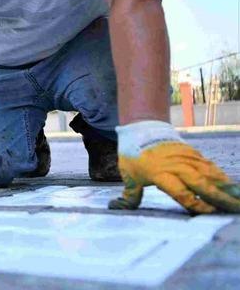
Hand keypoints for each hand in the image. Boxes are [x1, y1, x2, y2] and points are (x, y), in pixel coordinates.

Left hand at [109, 121, 239, 213]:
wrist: (142, 128)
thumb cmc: (134, 154)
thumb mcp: (129, 175)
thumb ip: (129, 195)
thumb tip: (114, 207)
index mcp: (160, 173)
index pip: (181, 192)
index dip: (196, 203)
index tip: (210, 212)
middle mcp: (177, 166)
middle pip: (201, 183)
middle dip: (219, 197)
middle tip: (234, 208)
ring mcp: (187, 159)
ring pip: (210, 174)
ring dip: (226, 187)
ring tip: (238, 200)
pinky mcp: (194, 154)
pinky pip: (211, 167)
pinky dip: (222, 177)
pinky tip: (233, 187)